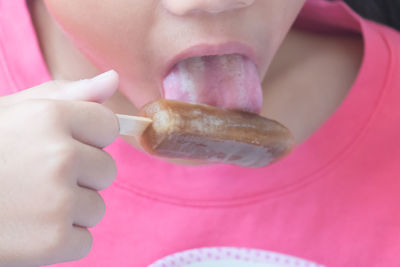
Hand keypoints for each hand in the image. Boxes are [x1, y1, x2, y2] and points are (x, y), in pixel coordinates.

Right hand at [0, 70, 118, 265]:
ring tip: (29, 206)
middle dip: (80, 176)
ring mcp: (58, 200)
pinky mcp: (52, 242)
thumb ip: (67, 95)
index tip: (62, 146)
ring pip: (96, 207)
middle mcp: (60, 156)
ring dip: (70, 211)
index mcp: (50, 117)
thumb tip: (113, 79)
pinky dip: (61, 242)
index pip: (108, 126)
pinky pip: (84, 241)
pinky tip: (28, 231)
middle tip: (37, 179)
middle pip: (107, 169)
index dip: (88, 138)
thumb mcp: (14, 112)